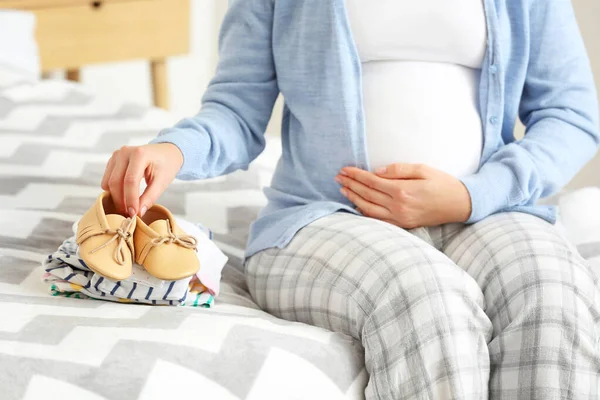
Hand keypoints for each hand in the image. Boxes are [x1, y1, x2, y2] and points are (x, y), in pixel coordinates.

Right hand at [101, 143, 183, 216]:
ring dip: (116, 197)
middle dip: (121, 201)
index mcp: (139, 154)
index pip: (130, 180)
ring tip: (128, 208)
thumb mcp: (162, 182)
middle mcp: (124, 152)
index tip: (134, 214)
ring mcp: (117, 155)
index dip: (130, 199)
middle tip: (129, 215)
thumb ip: (150, 197)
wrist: (166, 153)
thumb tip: (139, 212)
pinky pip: (107, 179)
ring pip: (108, 182)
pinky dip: (113, 191)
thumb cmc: (166, 166)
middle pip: (116, 182)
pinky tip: (124, 198)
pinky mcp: (113, 160)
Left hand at [335, 164, 471, 228]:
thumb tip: (376, 172)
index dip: (356, 175)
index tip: (345, 169)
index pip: (372, 181)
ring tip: (343, 189)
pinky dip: (365, 212)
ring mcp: (399, 218)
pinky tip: (357, 204)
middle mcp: (398, 207)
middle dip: (351, 185)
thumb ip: (398, 169)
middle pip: (367, 195)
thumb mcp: (423, 169)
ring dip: (354, 198)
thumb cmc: (442, 184)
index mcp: (403, 191)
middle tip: (338, 177)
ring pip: (368, 209)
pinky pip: (378, 220)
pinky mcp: (402, 225)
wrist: (459, 205)